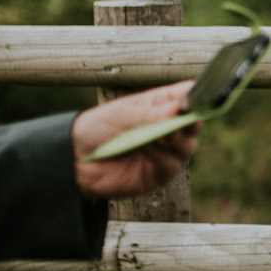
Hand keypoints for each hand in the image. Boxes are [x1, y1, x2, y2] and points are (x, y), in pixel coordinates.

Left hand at [72, 80, 199, 198]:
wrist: (74, 159)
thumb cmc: (96, 128)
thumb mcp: (123, 114)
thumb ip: (152, 114)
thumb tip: (180, 110)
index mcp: (160, 106)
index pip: (188, 97)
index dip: (197, 96)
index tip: (195, 100)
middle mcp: (167, 128)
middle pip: (194, 124)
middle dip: (190, 122)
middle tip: (184, 119)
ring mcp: (165, 152)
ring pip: (188, 147)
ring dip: (175, 140)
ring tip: (157, 136)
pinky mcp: (158, 174)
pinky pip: (171, 166)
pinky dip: (161, 157)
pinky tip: (146, 150)